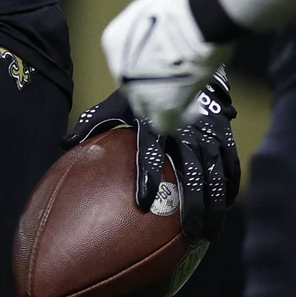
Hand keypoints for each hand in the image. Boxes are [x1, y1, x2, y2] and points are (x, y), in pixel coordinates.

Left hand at [69, 77, 240, 242]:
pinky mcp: (224, 133)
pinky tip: (226, 207)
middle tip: (190, 234)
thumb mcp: (118, 100)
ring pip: (216, 174)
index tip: (143, 202)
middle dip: (193, 205)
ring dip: (215, 205)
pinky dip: (229, 186)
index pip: (150, 152)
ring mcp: (208, 133)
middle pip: (192, 172)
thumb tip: (64, 144)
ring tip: (210, 233)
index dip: (147, 176)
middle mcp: (185, 129)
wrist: (180, 62)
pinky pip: (231, 164)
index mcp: (155, 121)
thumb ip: (94, 122)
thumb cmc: (144, 89)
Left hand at [100, 0, 232, 132]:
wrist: (196, 19)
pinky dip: (179, 119)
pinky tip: (193, 110)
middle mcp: (119, 69)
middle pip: (133, 86)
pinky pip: (165, 123)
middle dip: (152, 86)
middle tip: (176, 80)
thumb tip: (159, 33)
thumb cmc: (178, 6)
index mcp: (113, 43)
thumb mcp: (150, 11)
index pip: (126, 62)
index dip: (146, 64)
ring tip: (187, 96)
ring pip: (147, 108)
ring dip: (165, 103)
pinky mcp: (163, 106)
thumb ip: (147, 30)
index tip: (164, 62)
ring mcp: (139, 91)